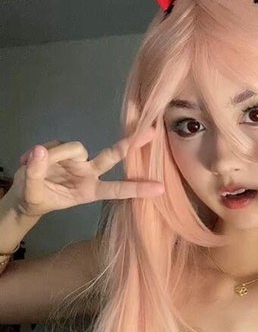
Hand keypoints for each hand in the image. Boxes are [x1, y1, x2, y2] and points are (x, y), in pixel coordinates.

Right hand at [11, 137, 163, 217]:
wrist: (22, 194)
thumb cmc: (37, 199)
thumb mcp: (34, 194)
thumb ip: (36, 174)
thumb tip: (41, 151)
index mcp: (89, 191)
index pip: (117, 189)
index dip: (137, 188)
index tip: (160, 188)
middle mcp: (88, 173)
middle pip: (111, 156)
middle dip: (130, 144)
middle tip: (152, 132)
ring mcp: (77, 160)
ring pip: (75, 148)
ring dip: (55, 156)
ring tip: (30, 166)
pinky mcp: (64, 149)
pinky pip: (56, 145)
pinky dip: (41, 153)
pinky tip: (28, 161)